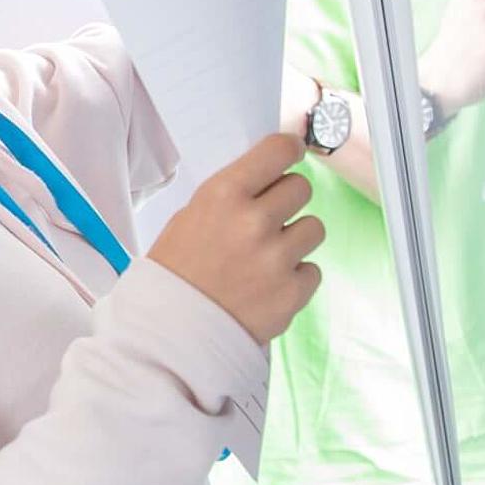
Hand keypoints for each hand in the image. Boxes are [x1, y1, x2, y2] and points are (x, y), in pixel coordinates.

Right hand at [150, 133, 324, 343]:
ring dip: (294, 239)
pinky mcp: (292, 292)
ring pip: (313, 228)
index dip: (288, 151)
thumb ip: (231, 196)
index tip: (291, 156)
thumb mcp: (189, 218)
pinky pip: (312, 270)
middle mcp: (254, 222)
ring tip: (266, 258)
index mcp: (223, 195)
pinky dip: (295, 277)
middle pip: (301, 188)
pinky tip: (267, 286)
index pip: (279, 150)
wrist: (170, 334)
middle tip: (266, 221)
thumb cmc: (175, 274)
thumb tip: (267, 179)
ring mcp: (277, 258)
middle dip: (286, 201)